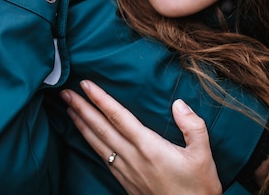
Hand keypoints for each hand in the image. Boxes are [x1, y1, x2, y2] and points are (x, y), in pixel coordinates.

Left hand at [61, 80, 221, 194]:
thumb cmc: (198, 189)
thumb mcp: (204, 156)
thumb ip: (193, 127)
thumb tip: (178, 104)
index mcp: (149, 147)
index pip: (118, 117)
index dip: (100, 99)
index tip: (85, 85)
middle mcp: (133, 157)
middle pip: (101, 128)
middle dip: (81, 108)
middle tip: (65, 93)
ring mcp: (126, 170)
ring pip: (97, 143)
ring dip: (81, 124)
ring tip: (68, 109)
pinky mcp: (125, 181)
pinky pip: (102, 157)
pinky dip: (90, 142)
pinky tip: (85, 136)